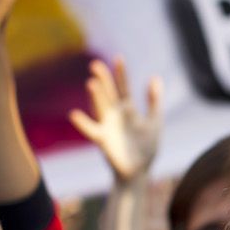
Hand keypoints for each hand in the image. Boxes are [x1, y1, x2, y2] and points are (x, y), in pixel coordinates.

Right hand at [67, 57, 162, 184]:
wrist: (139, 172)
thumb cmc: (146, 148)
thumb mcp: (154, 122)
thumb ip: (154, 101)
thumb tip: (155, 77)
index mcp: (128, 110)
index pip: (123, 87)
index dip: (121, 73)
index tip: (118, 57)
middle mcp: (115, 115)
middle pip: (108, 94)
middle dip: (103, 80)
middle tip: (95, 64)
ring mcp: (108, 127)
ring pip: (100, 108)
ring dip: (96, 96)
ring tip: (91, 83)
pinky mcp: (103, 140)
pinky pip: (91, 130)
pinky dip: (83, 123)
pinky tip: (74, 114)